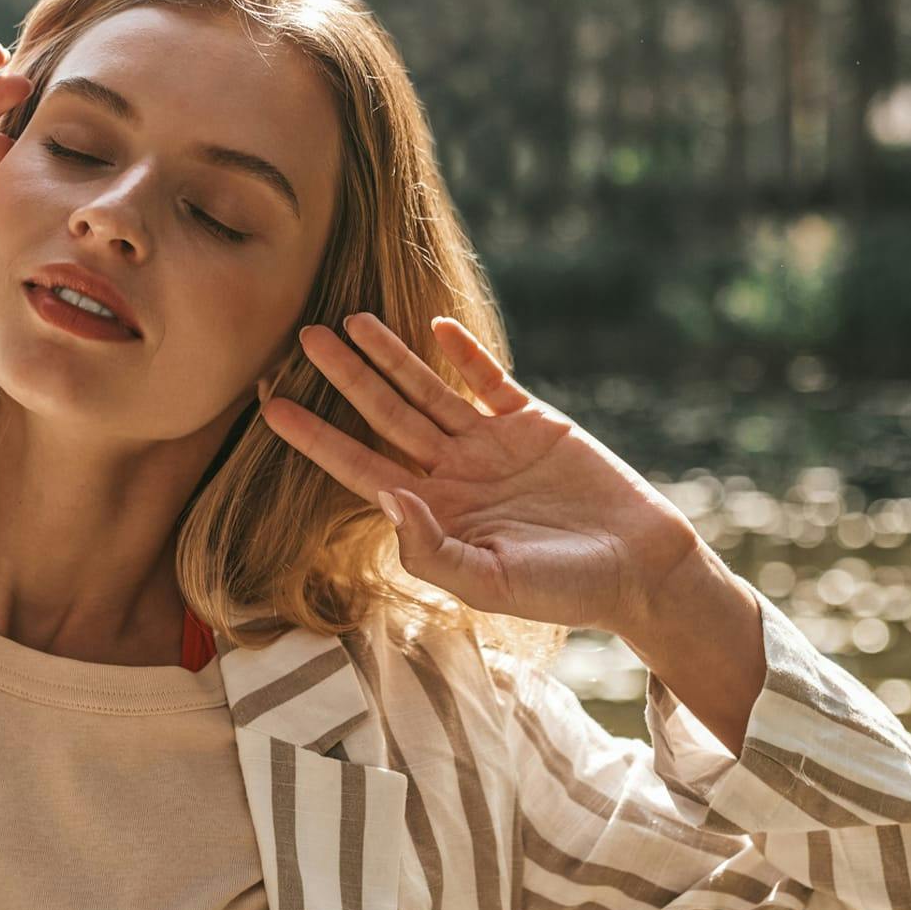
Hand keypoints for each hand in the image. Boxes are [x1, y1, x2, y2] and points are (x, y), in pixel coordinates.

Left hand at [257, 312, 704, 632]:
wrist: (639, 570)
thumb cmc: (563, 590)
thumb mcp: (490, 583)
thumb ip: (432, 550)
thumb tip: (389, 499)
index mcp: (432, 512)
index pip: (358, 466)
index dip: (314, 437)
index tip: (271, 406)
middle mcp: (451, 473)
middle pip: (383, 415)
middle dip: (343, 377)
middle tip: (303, 337)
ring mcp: (489, 444)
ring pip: (426, 391)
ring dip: (390, 356)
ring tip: (352, 319)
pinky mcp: (533, 422)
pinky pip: (489, 380)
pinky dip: (464, 353)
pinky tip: (435, 326)